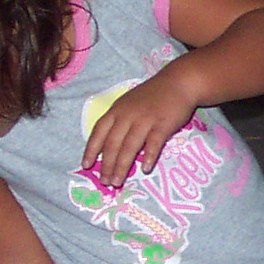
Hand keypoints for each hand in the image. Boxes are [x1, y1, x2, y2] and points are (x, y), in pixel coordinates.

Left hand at [80, 71, 200, 187]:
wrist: (178, 82)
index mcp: (117, 110)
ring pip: (129, 146)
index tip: (85, 166)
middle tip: (104, 182)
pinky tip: (145, 169)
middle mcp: (128, 115)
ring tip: (117, 181)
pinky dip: (149, 156)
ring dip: (122, 166)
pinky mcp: (163, 124)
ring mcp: (145, 120)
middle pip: (113, 143)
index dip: (91, 149)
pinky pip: (154, 143)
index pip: (99, 131)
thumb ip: (119, 121)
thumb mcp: (128, 103)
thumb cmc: (152, 95)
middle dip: (106, 165)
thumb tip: (109, 146)